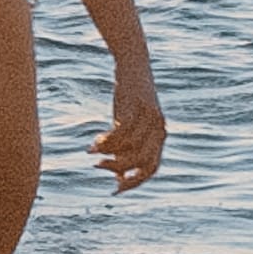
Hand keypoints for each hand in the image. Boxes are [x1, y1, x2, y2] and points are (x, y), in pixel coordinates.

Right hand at [94, 76, 165, 191]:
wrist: (133, 64)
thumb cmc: (130, 98)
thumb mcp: (129, 125)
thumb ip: (126, 149)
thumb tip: (119, 177)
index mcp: (159, 136)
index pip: (151, 168)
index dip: (135, 182)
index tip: (115, 189)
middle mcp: (159, 129)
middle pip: (144, 162)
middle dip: (119, 169)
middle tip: (98, 166)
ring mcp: (150, 118)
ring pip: (131, 148)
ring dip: (109, 154)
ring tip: (93, 150)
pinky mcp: (137, 106)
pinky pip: (122, 132)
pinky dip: (107, 140)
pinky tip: (95, 140)